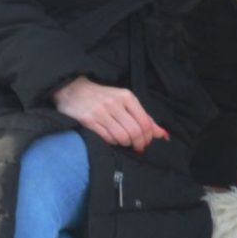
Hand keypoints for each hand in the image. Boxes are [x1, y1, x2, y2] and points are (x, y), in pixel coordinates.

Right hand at [53, 76, 167, 150]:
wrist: (73, 90)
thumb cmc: (102, 97)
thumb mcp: (124, 101)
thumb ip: (143, 117)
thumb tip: (163, 134)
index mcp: (127, 97)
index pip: (145, 123)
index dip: (148, 137)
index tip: (146, 143)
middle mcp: (114, 103)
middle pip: (135, 132)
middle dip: (138, 144)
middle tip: (136, 147)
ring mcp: (101, 112)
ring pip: (122, 137)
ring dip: (125, 144)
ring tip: (122, 141)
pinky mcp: (89, 121)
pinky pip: (108, 139)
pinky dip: (113, 142)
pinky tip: (111, 137)